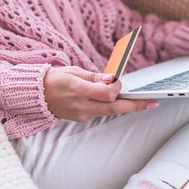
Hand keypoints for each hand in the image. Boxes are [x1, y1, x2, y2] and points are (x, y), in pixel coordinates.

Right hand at [43, 66, 158, 122]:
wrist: (36, 95)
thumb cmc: (55, 78)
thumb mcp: (73, 71)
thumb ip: (93, 77)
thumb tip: (111, 78)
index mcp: (78, 90)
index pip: (107, 94)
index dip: (117, 88)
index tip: (119, 81)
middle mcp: (81, 105)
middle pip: (113, 109)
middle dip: (135, 106)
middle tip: (152, 103)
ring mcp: (81, 114)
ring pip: (109, 112)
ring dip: (125, 106)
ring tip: (142, 101)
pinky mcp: (81, 118)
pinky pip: (101, 112)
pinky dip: (110, 106)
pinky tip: (118, 100)